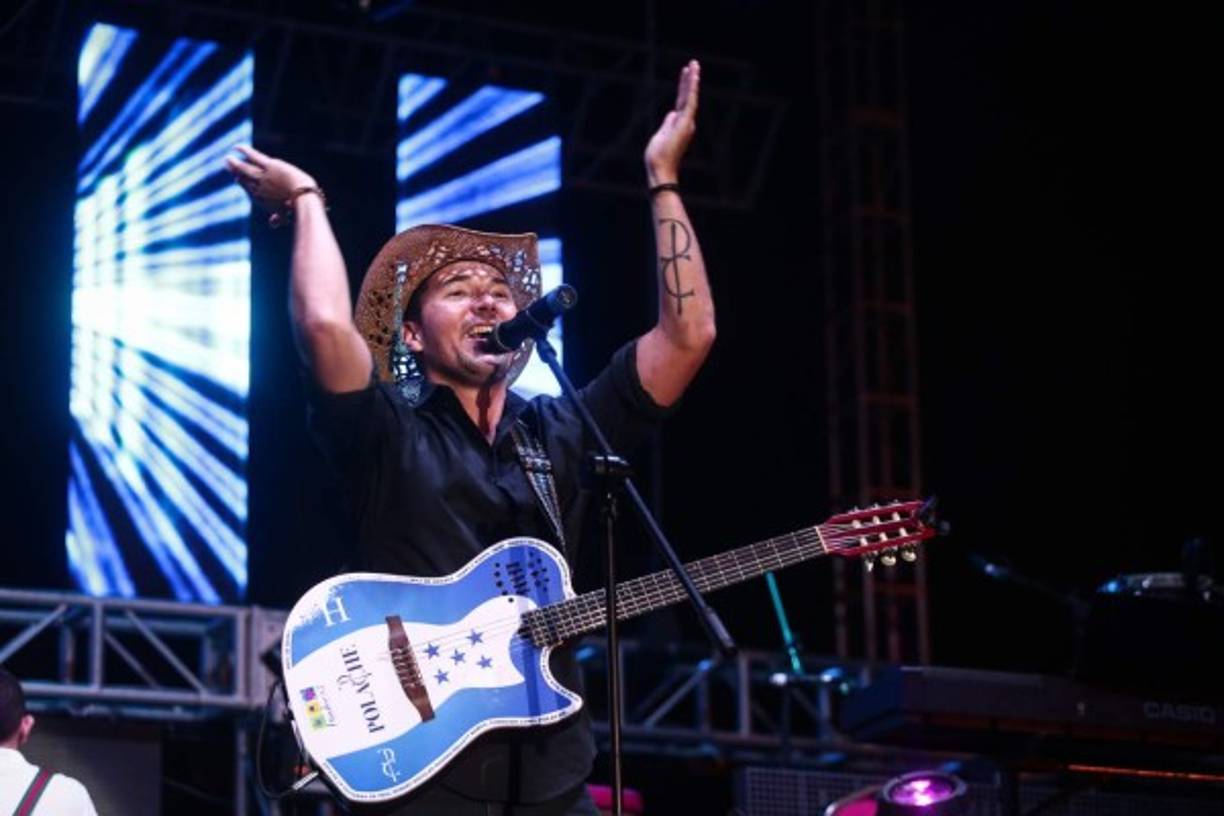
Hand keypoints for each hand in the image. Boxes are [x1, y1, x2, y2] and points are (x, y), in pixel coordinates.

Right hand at [225, 145, 316, 213]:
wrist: (302, 199)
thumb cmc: (296, 209)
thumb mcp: (285, 216)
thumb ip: (278, 218)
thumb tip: (272, 223)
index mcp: (260, 199)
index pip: (248, 188)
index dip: (242, 183)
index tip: (237, 179)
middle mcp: (257, 187)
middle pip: (243, 178)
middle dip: (234, 171)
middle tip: (227, 164)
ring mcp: (262, 176)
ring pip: (245, 168)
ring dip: (235, 163)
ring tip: (228, 158)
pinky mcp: (269, 166)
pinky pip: (253, 156)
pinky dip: (244, 151)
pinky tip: (236, 147)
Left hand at [644, 59, 699, 185]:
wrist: (660, 169)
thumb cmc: (658, 157)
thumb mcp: (661, 135)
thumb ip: (668, 123)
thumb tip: (671, 112)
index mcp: (679, 125)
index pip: (682, 102)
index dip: (683, 87)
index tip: (685, 74)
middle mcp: (686, 122)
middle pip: (687, 96)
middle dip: (690, 80)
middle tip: (693, 64)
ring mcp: (686, 122)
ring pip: (690, 96)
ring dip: (692, 80)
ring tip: (694, 64)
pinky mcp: (685, 122)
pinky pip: (690, 101)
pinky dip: (691, 88)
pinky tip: (693, 76)